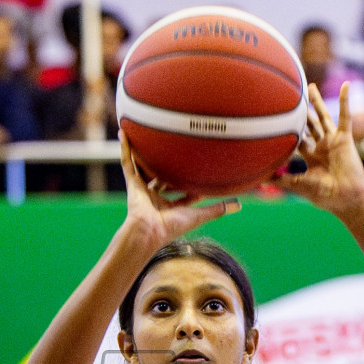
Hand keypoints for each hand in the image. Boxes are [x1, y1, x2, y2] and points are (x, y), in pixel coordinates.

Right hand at [118, 132, 238, 250]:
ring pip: (143, 166)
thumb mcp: (199, 215)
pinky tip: (123, 132)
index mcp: (169, 205)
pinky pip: (128, 162)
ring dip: (142, 152)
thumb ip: (217, 210)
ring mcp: (143, 189)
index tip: (199, 169)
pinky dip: (126, 148)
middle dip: (166, 164)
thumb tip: (239, 205)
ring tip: (142, 132)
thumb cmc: (172, 227)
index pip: (181, 190)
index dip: (190, 181)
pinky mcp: (132, 183)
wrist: (149, 231)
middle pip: (162, 176)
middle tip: (172, 146)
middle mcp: (155, 196)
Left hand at [272, 83, 363, 220]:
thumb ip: (281, 179)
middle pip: (309, 125)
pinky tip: (345, 85)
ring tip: (309, 86)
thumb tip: (259, 179)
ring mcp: (333, 141)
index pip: (297, 140)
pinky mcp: (344, 138)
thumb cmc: (324, 195)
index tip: (275, 121)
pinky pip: (345, 116)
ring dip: (317, 102)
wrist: (345, 198)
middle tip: (290, 96)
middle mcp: (322, 147)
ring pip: (323, 117)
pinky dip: (345, 100)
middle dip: (301, 112)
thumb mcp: (298, 185)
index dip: (288, 132)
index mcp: (312, 157)